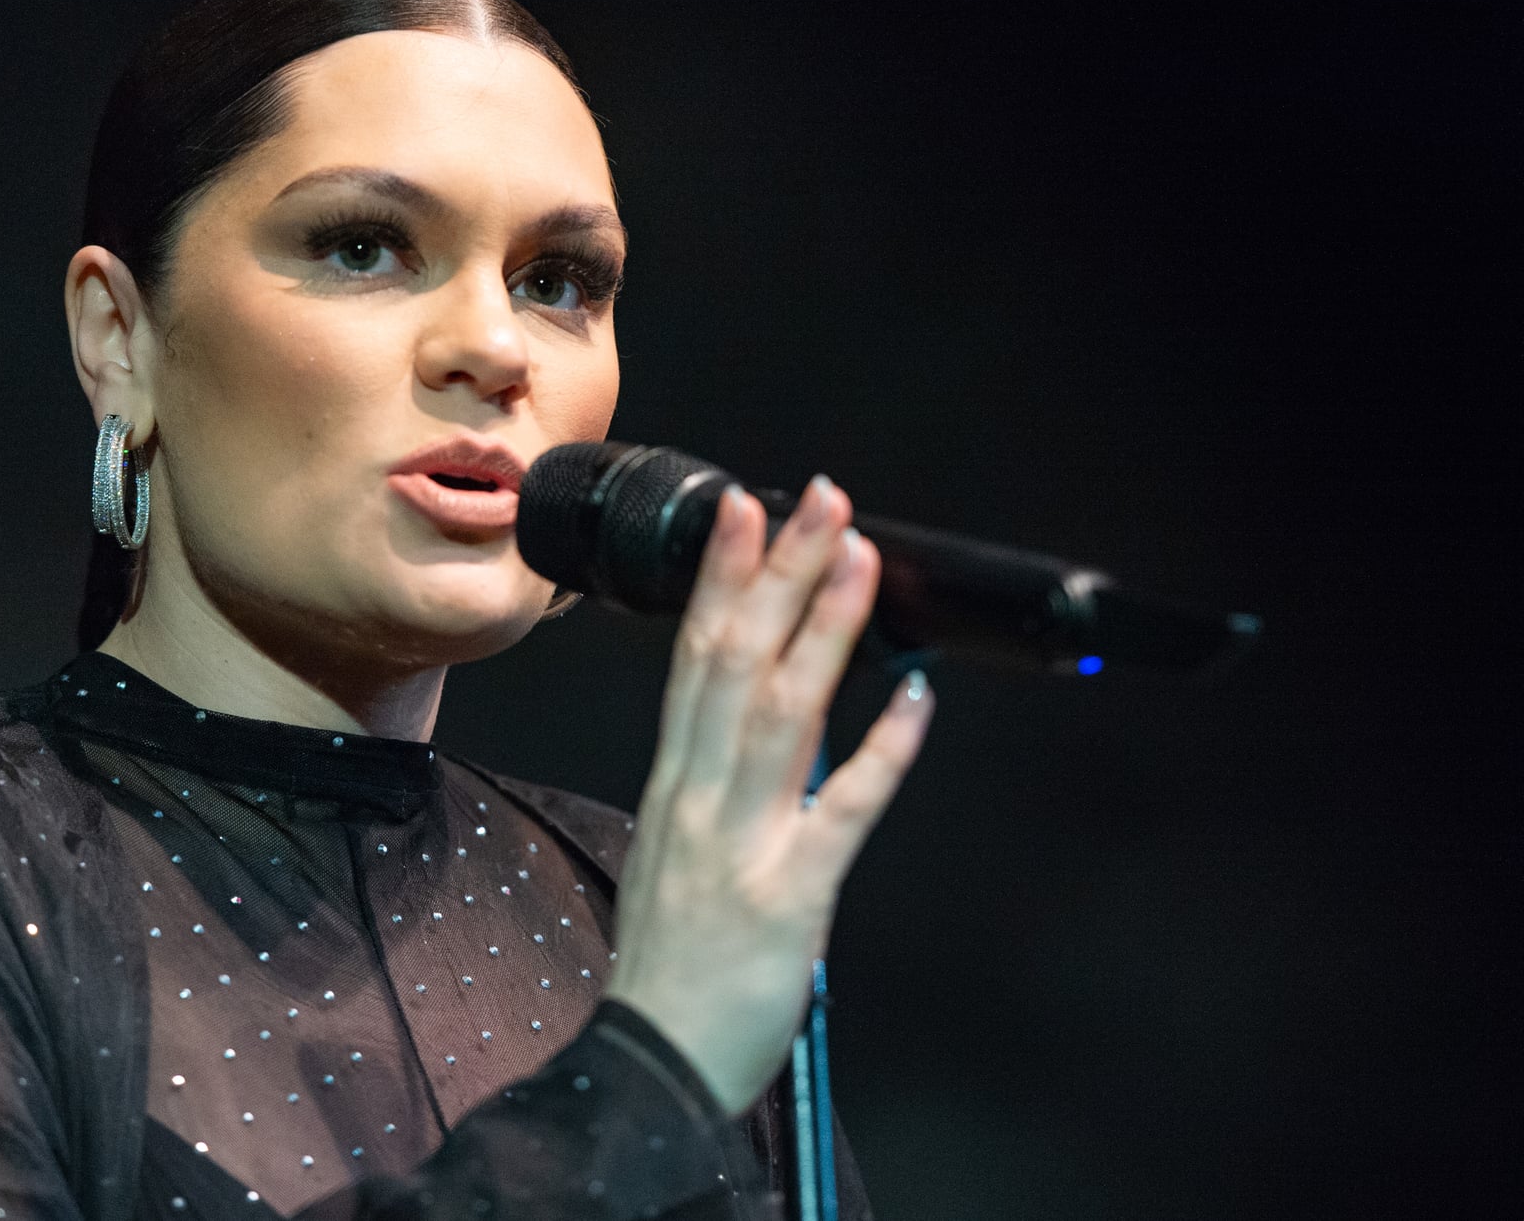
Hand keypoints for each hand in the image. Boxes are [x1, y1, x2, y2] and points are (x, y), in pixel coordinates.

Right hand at [602, 476, 933, 1116]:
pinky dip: (881, 750)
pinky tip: (914, 697)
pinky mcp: (790, 893)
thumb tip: (758, 729)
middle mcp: (698, 797)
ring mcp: (741, 841)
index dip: (721, 580)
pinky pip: (841, 808)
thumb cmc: (668, 968)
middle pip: (737, 662)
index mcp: (673, 786)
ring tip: (859, 558)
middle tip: (819, 499)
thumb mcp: (676, 857)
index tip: (744, 511)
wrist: (649, 1065)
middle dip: (780, 572)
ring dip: (824, 627)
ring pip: (783, 711)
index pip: (694, 661)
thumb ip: (714, 790)